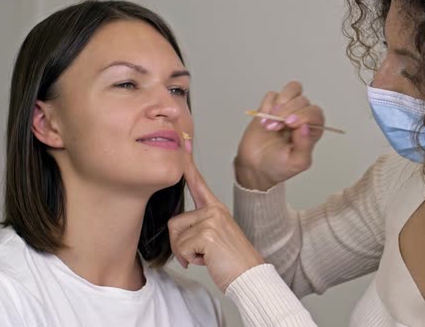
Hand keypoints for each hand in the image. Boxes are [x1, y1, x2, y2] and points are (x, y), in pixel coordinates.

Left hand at [169, 149, 263, 291]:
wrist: (250, 277)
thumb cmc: (233, 262)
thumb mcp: (217, 238)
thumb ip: (201, 227)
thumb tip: (177, 232)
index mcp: (217, 209)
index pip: (199, 185)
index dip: (188, 168)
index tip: (183, 148)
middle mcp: (214, 210)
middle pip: (175, 223)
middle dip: (180, 244)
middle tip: (200, 254)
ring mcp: (211, 220)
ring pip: (176, 237)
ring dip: (186, 254)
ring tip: (208, 256)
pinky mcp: (207, 233)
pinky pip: (181, 248)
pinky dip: (190, 260)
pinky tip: (208, 260)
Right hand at [235, 81, 324, 190]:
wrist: (255, 167)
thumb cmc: (278, 167)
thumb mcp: (296, 163)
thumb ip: (305, 147)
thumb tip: (306, 128)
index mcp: (312, 130)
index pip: (315, 113)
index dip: (303, 115)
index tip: (289, 124)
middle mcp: (302, 117)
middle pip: (302, 100)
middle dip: (286, 112)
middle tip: (274, 128)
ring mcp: (286, 110)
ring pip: (292, 90)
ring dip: (280, 102)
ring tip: (270, 119)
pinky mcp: (270, 107)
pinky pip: (272, 95)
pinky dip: (267, 104)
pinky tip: (263, 119)